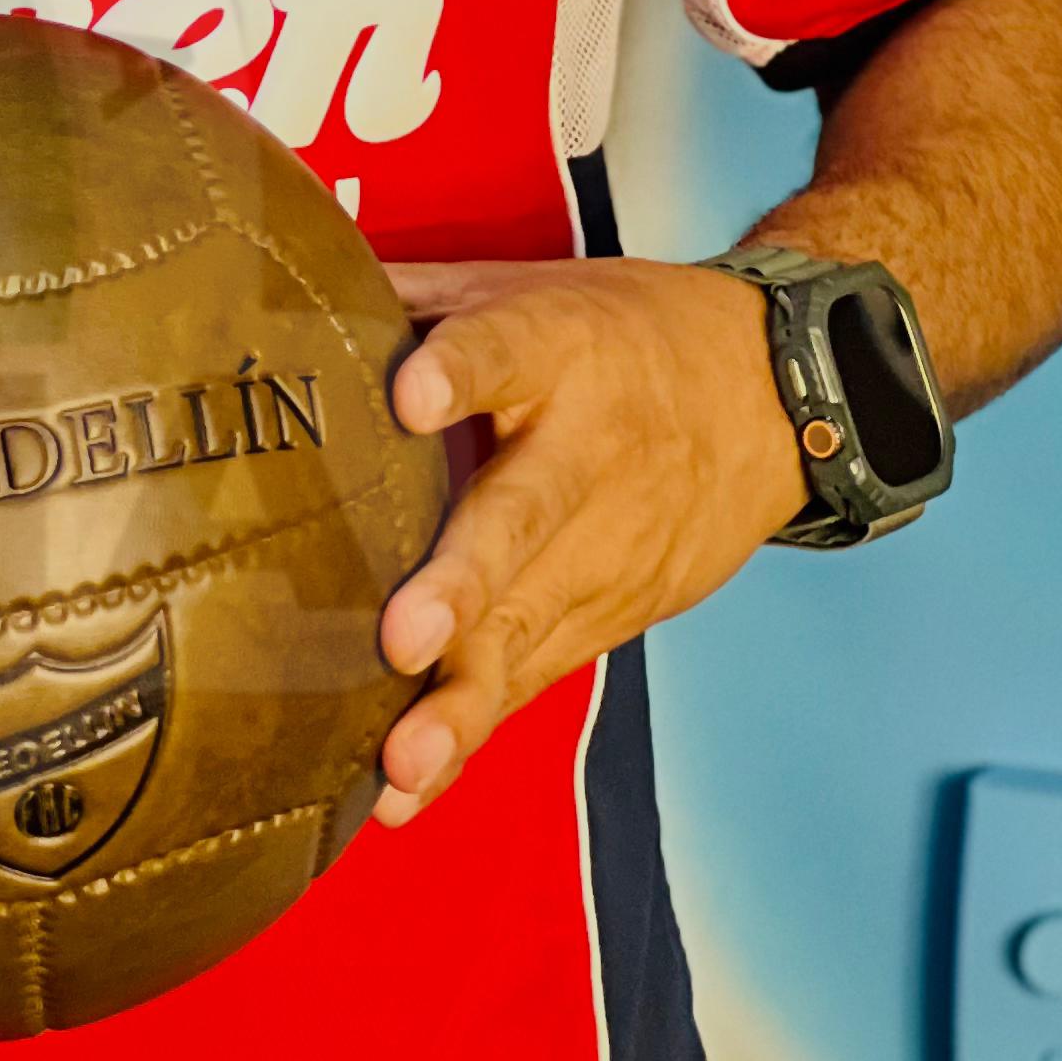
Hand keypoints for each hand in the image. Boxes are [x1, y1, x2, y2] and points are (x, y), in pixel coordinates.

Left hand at [370, 256, 805, 820]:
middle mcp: (585, 452)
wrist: (774, 395)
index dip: (462, 370)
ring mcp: (603, 548)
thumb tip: (287, 274)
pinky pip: (530, 677)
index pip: (506, 349)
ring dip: (462, 699)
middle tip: (405, 635)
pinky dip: (472, 734)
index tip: (413, 394)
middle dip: (464, 581)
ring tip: (400, 757)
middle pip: (521, 517)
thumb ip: (413, 294)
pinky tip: (407, 786)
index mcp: (559, 345)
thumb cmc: (619, 330)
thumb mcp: (525, 285)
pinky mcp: (606, 617)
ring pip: (528, 627)